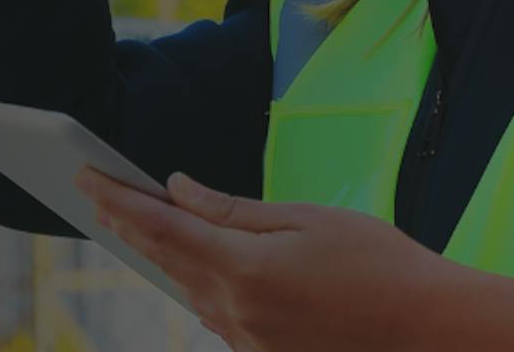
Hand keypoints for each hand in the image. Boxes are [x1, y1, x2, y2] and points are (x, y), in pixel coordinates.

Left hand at [77, 169, 453, 351]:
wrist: (427, 331)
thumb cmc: (378, 265)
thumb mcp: (307, 220)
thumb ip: (235, 210)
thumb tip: (179, 191)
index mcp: (243, 271)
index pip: (161, 229)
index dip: (119, 200)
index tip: (86, 178)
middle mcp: (235, 314)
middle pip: (166, 261)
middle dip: (129, 225)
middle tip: (96, 194)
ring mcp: (248, 342)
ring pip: (190, 290)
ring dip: (162, 256)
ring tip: (133, 223)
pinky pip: (218, 315)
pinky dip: (200, 285)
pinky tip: (195, 268)